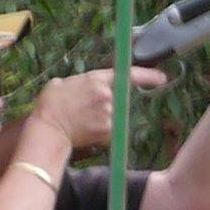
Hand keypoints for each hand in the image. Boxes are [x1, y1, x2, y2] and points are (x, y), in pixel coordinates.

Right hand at [27, 66, 169, 155]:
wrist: (48, 129)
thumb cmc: (50, 105)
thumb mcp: (61, 83)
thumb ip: (79, 83)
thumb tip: (80, 87)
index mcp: (97, 79)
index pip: (130, 75)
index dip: (148, 76)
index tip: (161, 78)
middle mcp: (108, 95)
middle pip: (118, 100)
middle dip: (106, 106)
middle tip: (85, 112)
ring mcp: (109, 114)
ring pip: (113, 118)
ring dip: (100, 121)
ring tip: (80, 122)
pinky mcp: (108, 132)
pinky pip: (109, 133)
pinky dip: (99, 134)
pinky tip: (83, 132)